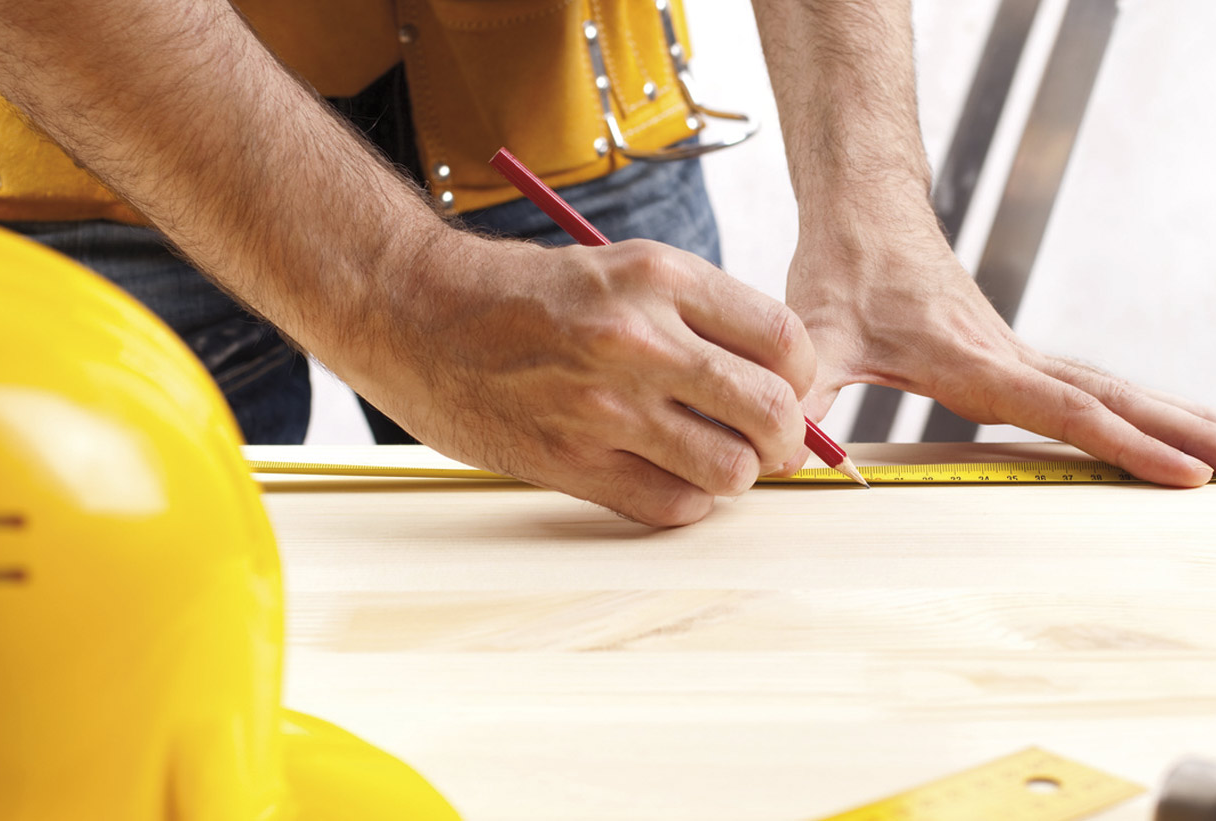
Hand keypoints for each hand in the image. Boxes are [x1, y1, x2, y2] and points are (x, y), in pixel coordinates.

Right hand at [322, 233, 814, 525]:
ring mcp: (605, 406)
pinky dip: (685, 501)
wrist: (416, 312)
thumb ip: (695, 318)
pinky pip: (672, 505)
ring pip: (730, 470)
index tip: (789, 389)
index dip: (800, 376)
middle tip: (770, 443)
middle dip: (784, 439)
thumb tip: (775, 380)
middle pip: (772, 411)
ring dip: (733, 475)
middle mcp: (640, 339)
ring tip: (712, 459)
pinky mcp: (571, 460)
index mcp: (659, 277)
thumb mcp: (619, 270)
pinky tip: (664, 477)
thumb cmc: (523, 293)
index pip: (784, 340)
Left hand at [787, 231, 1215, 485]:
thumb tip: (786, 450)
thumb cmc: (841, 275)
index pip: (1065, 409)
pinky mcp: (1018, 359)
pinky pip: (1098, 389)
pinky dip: (1150, 411)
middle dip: (1191, 433)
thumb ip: (804, 387)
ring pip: (1120, 390)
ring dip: (1188, 419)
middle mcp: (1011, 358)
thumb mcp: (813, 334)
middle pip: (1118, 398)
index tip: (1187, 475)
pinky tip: (1183, 429)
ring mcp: (1021, 357)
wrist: (864, 219)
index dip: (1126, 444)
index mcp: (973, 361)